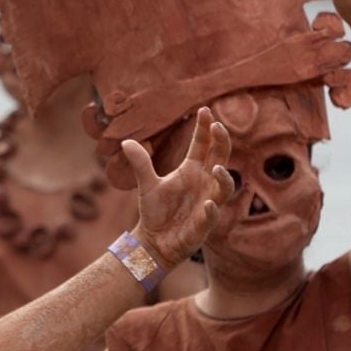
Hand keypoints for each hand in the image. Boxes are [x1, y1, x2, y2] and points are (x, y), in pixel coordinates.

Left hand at [127, 107, 235, 269]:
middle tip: (219, 127)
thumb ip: (141, 164)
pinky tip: (207, 205)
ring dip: (224, 178)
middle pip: (220, 158)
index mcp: (192, 170)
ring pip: (224, 188)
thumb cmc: (156, 211)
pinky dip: (211, 210)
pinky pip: (211, 216)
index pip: (202, 145)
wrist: (155, 241)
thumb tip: (126, 141)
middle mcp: (204, 183)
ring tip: (218, 168)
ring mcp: (208, 203)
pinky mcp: (204, 224)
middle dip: (222, 143)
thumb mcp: (147, 184)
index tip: (205, 110)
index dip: (205, 129)